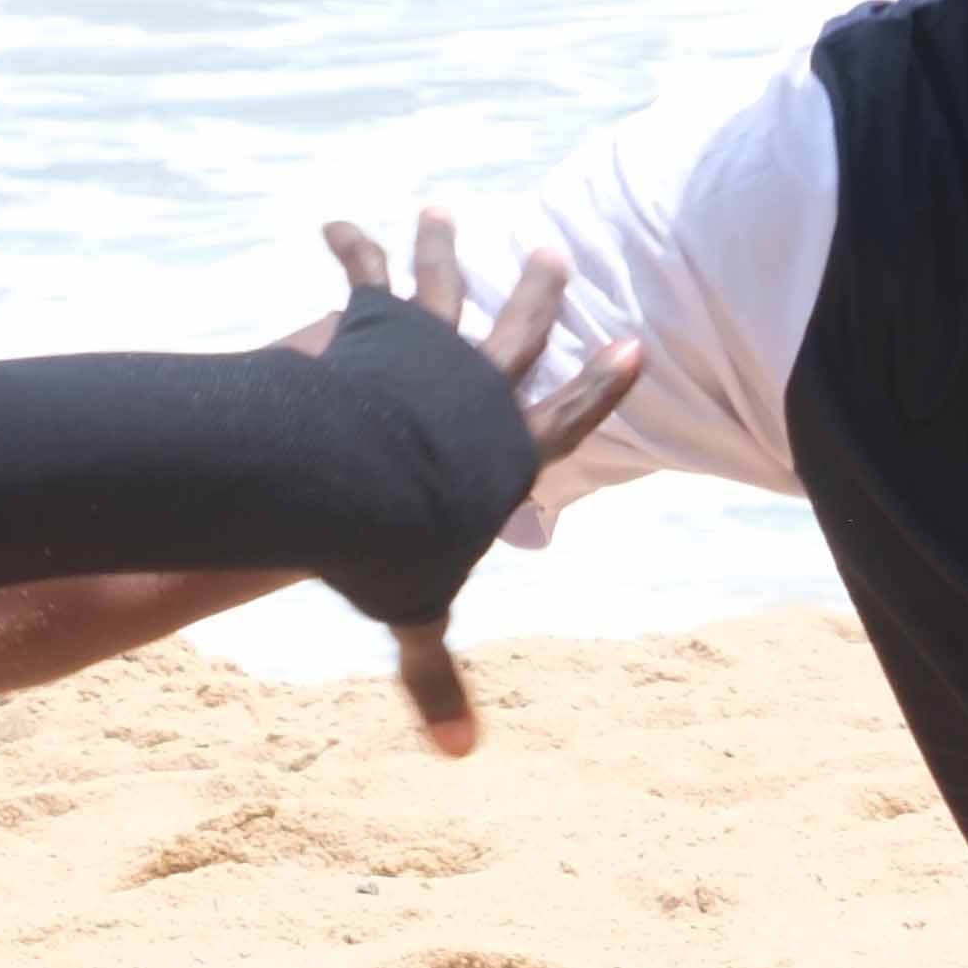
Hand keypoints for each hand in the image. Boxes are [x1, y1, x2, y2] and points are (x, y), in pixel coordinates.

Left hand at [299, 205, 644, 751]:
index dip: (603, 384)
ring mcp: (430, 348)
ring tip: (443, 210)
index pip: (569, 417)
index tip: (633, 345)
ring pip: (446, 285)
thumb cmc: (392, 549)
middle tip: (554, 253)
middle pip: (520, 332)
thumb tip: (458, 757)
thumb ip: (437, 679)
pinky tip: (334, 221)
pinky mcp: (374, 325)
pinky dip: (352, 245)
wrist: (351, 480)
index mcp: (507, 450)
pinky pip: (364, 274)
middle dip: (540, 293)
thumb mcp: (419, 616)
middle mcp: (479, 389)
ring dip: (444, 246)